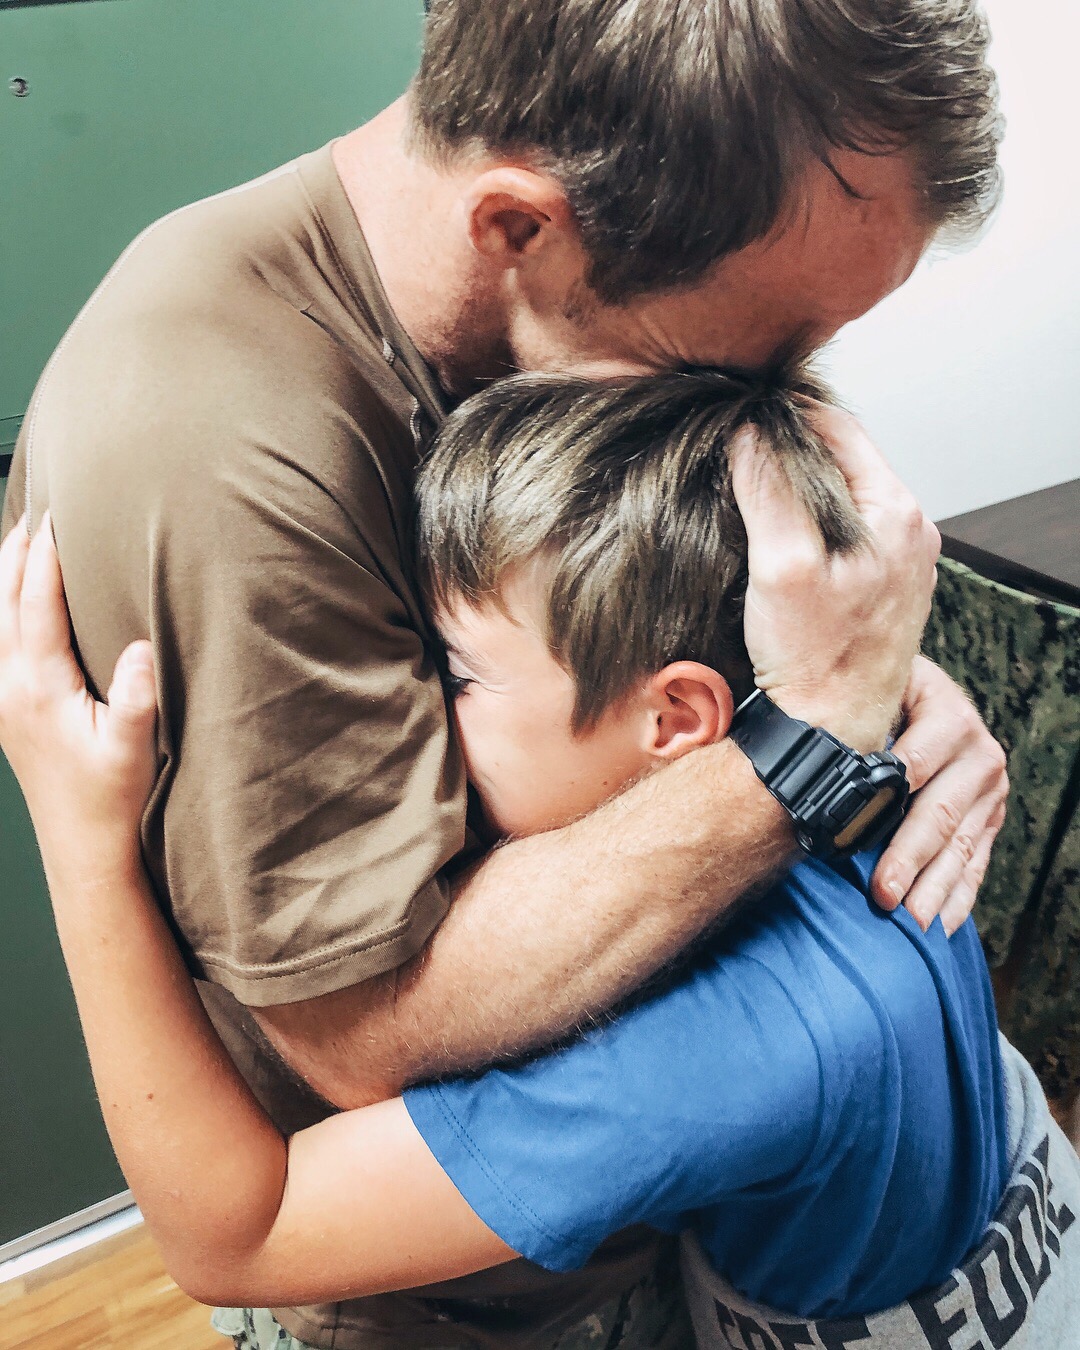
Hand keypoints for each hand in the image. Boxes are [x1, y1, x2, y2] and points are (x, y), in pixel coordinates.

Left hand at [0, 516, 158, 877]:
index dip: (45, 559)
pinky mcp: (6, 710)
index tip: (56, 518)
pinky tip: (15, 601)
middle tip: (35, 510)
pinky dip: (4, 608)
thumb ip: (136, 697)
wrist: (81, 846)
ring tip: (19, 539)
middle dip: (17, 553)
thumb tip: (141, 647)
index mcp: (40, 688)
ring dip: (5, 576)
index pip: (37, 607)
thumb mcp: (132, 748)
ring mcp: (2, 699)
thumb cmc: (110, 799)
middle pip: (4, 602)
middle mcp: (10, 688)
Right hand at [732, 405, 938, 752]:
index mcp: (896, 514)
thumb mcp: (780, 564)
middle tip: (738, 445)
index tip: (742, 412)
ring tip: (750, 484)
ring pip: (844, 499)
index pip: (841, 430)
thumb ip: (766, 489)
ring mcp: (902, 563)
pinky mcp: (884, 590)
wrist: (828, 734)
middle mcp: (910, 532)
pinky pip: (847, 534)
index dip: (787, 415)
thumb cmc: (812, 658)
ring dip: (800, 488)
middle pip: (844, 462)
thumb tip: (748, 431)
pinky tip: (777, 535)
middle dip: (791, 450)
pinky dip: (812, 523)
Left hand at [873, 656, 1007, 933]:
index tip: (856, 840)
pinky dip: (958, 897)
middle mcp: (978, 750)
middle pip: (939, 813)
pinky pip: (977, 862)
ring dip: (934, 888)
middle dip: (910, 860)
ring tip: (911, 923)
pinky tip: (940, 926)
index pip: (912, 765)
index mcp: (947, 712)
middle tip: (884, 897)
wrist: (924, 695)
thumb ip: (850, 716)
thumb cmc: (881, 695)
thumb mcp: (872, 690)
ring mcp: (991, 788)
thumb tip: (799, 755)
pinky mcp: (993, 817)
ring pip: (960, 845)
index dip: (884, 804)